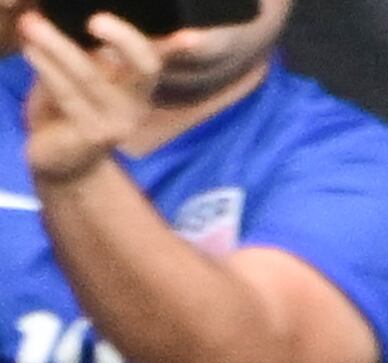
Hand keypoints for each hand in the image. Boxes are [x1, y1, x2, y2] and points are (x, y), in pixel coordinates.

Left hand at [15, 11, 167, 185]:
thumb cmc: (74, 102)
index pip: (158, 57)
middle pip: (145, 67)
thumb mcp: (88, 67)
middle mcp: (137, 102)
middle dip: (124, 40)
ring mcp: (118, 123)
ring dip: (57, 47)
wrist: (60, 155)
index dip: (177, 46)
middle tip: (94, 20)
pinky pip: (68, 95)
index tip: (188, 37)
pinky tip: (31, 51)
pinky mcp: (93, 136)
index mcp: (139, 81)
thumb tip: (77, 10)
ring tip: (31, 24)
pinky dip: (47, 69)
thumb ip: (96, 47)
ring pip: (91, 76)